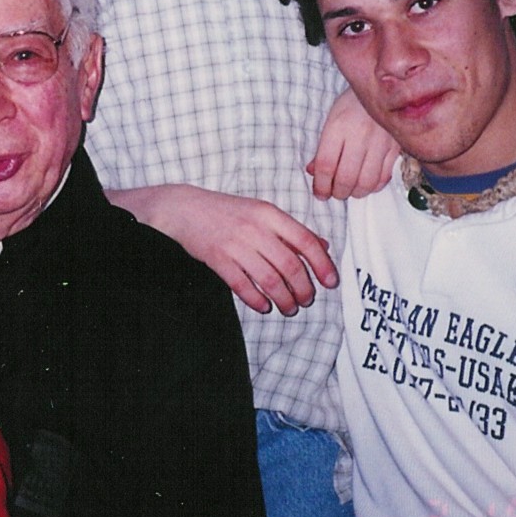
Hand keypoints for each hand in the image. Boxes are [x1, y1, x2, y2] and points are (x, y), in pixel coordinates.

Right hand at [110, 184, 333, 314]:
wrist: (184, 208)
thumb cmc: (227, 211)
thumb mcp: (262, 211)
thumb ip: (291, 230)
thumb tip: (323, 247)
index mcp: (269, 214)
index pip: (305, 241)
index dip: (322, 264)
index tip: (330, 282)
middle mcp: (255, 228)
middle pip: (290, 265)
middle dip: (303, 289)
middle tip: (306, 301)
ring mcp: (235, 244)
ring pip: (269, 279)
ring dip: (284, 299)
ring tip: (289, 308)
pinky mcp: (217, 259)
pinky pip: (243, 286)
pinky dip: (257, 300)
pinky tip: (264, 306)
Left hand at [307, 89, 398, 200]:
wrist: (382, 88)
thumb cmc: (352, 106)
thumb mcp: (331, 121)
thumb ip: (323, 149)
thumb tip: (313, 174)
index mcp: (338, 126)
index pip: (326, 164)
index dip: (321, 185)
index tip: (320, 193)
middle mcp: (359, 134)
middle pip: (346, 177)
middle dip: (338, 192)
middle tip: (336, 193)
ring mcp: (380, 141)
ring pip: (366, 181)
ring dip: (356, 192)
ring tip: (351, 190)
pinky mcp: (396, 146)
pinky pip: (384, 176)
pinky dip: (374, 186)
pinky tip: (367, 182)